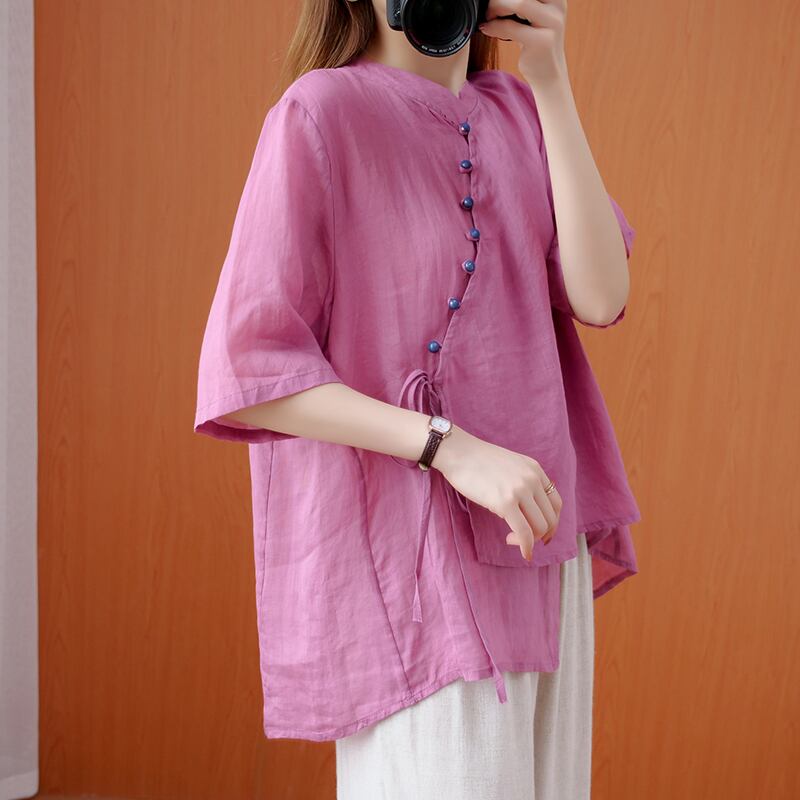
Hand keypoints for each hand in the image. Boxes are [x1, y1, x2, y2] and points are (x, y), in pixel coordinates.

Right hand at [431, 424, 562, 560]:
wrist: (458, 452)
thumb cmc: (476, 461)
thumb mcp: (509, 465)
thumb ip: (522, 481)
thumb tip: (525, 507)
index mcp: (535, 469)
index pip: (556, 503)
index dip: (552, 522)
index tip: (543, 533)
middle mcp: (532, 479)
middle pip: (550, 518)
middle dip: (541, 535)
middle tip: (526, 541)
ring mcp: (519, 490)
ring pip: (540, 527)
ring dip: (530, 541)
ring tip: (511, 539)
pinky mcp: (505, 502)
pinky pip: (524, 532)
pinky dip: (526, 547)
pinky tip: (522, 552)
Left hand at [478, 0, 567, 86]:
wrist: (549, 73)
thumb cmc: (535, 41)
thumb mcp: (532, 16)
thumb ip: (521, 4)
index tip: (495, 1)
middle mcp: (558, 5)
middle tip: (489, 7)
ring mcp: (552, 23)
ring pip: (520, 3)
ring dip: (497, 7)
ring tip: (488, 17)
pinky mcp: (542, 41)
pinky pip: (511, 27)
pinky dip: (494, 26)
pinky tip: (486, 28)